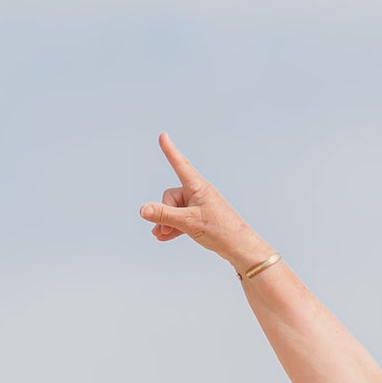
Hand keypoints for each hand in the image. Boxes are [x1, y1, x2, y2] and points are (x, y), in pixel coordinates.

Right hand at [138, 133, 270, 274]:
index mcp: (198, 187)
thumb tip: (143, 209)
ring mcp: (198, 205)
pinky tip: (164, 237)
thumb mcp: (188, 222)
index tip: (163, 135)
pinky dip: (172, 227)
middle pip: (170, 196)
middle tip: (167, 228)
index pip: (180, 165)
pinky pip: (180, 218)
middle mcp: (197, 193)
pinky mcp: (199, 217)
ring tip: (161, 236)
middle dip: (164, 213)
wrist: (239, 247)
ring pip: (173, 209)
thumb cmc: (220, 230)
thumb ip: (164, 215)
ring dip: (166, 222)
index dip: (170, 150)